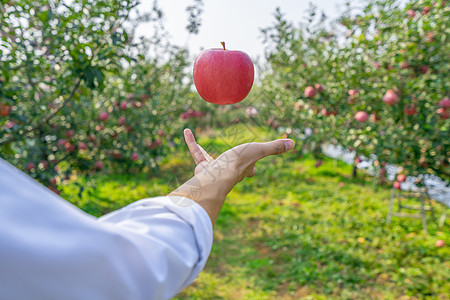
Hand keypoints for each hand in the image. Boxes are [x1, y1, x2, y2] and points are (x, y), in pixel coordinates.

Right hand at [169, 128, 294, 225]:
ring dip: (205, 155)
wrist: (216, 175)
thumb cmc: (238, 163)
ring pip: (209, 161)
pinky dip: (192, 141)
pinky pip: (196, 152)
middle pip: (230, 168)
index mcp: (243, 169)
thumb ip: (274, 147)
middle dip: (230, 165)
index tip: (253, 168)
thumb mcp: (258, 150)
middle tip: (230, 161)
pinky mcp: (202, 166)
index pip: (250, 169)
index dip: (252, 168)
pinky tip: (186, 131)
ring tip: (204, 156)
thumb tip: (293, 143)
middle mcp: (229, 172)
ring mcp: (215, 170)